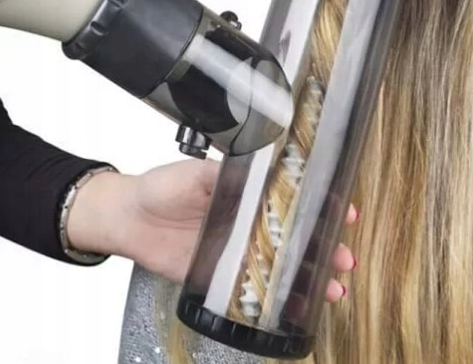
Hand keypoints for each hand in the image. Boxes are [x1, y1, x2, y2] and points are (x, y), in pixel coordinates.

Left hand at [68, 159, 358, 301]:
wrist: (129, 218)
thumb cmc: (160, 188)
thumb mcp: (195, 173)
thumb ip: (224, 174)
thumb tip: (255, 170)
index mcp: (245, 194)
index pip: (291, 199)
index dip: (319, 204)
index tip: (342, 209)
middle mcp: (246, 222)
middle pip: (294, 236)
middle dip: (323, 246)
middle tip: (342, 256)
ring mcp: (236, 249)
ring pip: (280, 264)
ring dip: (307, 275)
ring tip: (332, 286)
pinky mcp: (221, 274)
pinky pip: (253, 287)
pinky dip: (275, 296)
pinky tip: (294, 303)